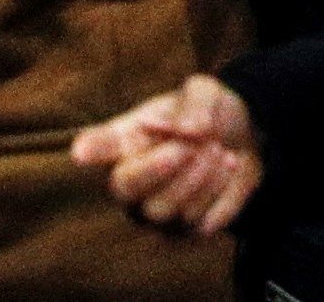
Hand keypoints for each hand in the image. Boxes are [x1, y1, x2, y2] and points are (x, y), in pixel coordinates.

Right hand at [73, 73, 260, 235]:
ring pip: (165, 211)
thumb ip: (194, 104)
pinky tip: (227, 167)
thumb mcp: (204, 93)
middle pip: (126, 189)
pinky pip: (198, 223)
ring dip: (198, 176)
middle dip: (162, 166)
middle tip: (192, 145)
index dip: (90, 151)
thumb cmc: (206, 114)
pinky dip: (219, 192)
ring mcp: (155, 211)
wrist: (242, 140)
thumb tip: (186, 128)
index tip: (81, 153)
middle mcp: (131, 181)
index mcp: (125, 140)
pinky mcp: (185, 230)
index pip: (99, 147)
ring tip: (218, 149)